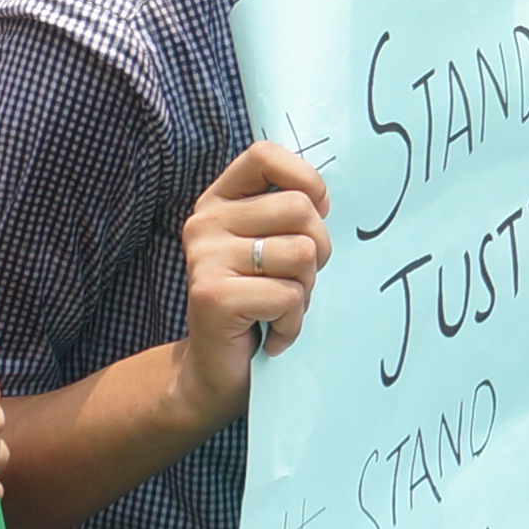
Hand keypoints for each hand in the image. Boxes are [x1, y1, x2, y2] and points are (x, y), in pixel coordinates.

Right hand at [166, 140, 330, 426]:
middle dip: (316, 252)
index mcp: (219, 202)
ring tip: (279, 308)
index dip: (305, 179)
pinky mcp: (213, 296)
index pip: (264, 156)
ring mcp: (205, 258)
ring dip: (305, 291)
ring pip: (301, 254)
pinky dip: (293, 323)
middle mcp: (204, 223)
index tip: (318, 211)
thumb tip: (324, 201)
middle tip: (294, 282)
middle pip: (299, 209)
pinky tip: (272, 335)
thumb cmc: (256, 305)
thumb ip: (287, 216)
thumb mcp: (270, 247)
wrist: (215, 372)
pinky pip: (289, 296)